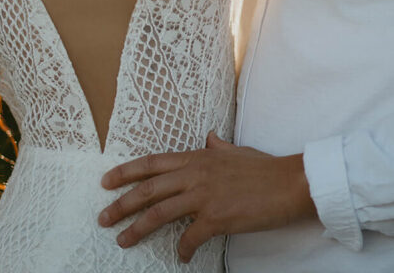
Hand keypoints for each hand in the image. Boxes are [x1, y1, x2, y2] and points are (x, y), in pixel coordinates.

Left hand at [98, 132, 315, 262]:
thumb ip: (217, 147)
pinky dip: (183, 250)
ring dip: (137, 228)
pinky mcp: (217, 218)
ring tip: (122, 240)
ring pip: (160, 212)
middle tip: (103, 217)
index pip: (153, 163)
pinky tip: (182, 257)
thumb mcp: (236, 151)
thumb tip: (209, 137)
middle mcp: (196, 174)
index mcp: (198, 157)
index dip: (127, 171)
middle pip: (149, 188)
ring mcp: (205, 195)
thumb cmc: (265, 167)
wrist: (290, 183)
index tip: (107, 181)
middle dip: (122, 203)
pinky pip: (190, 238)